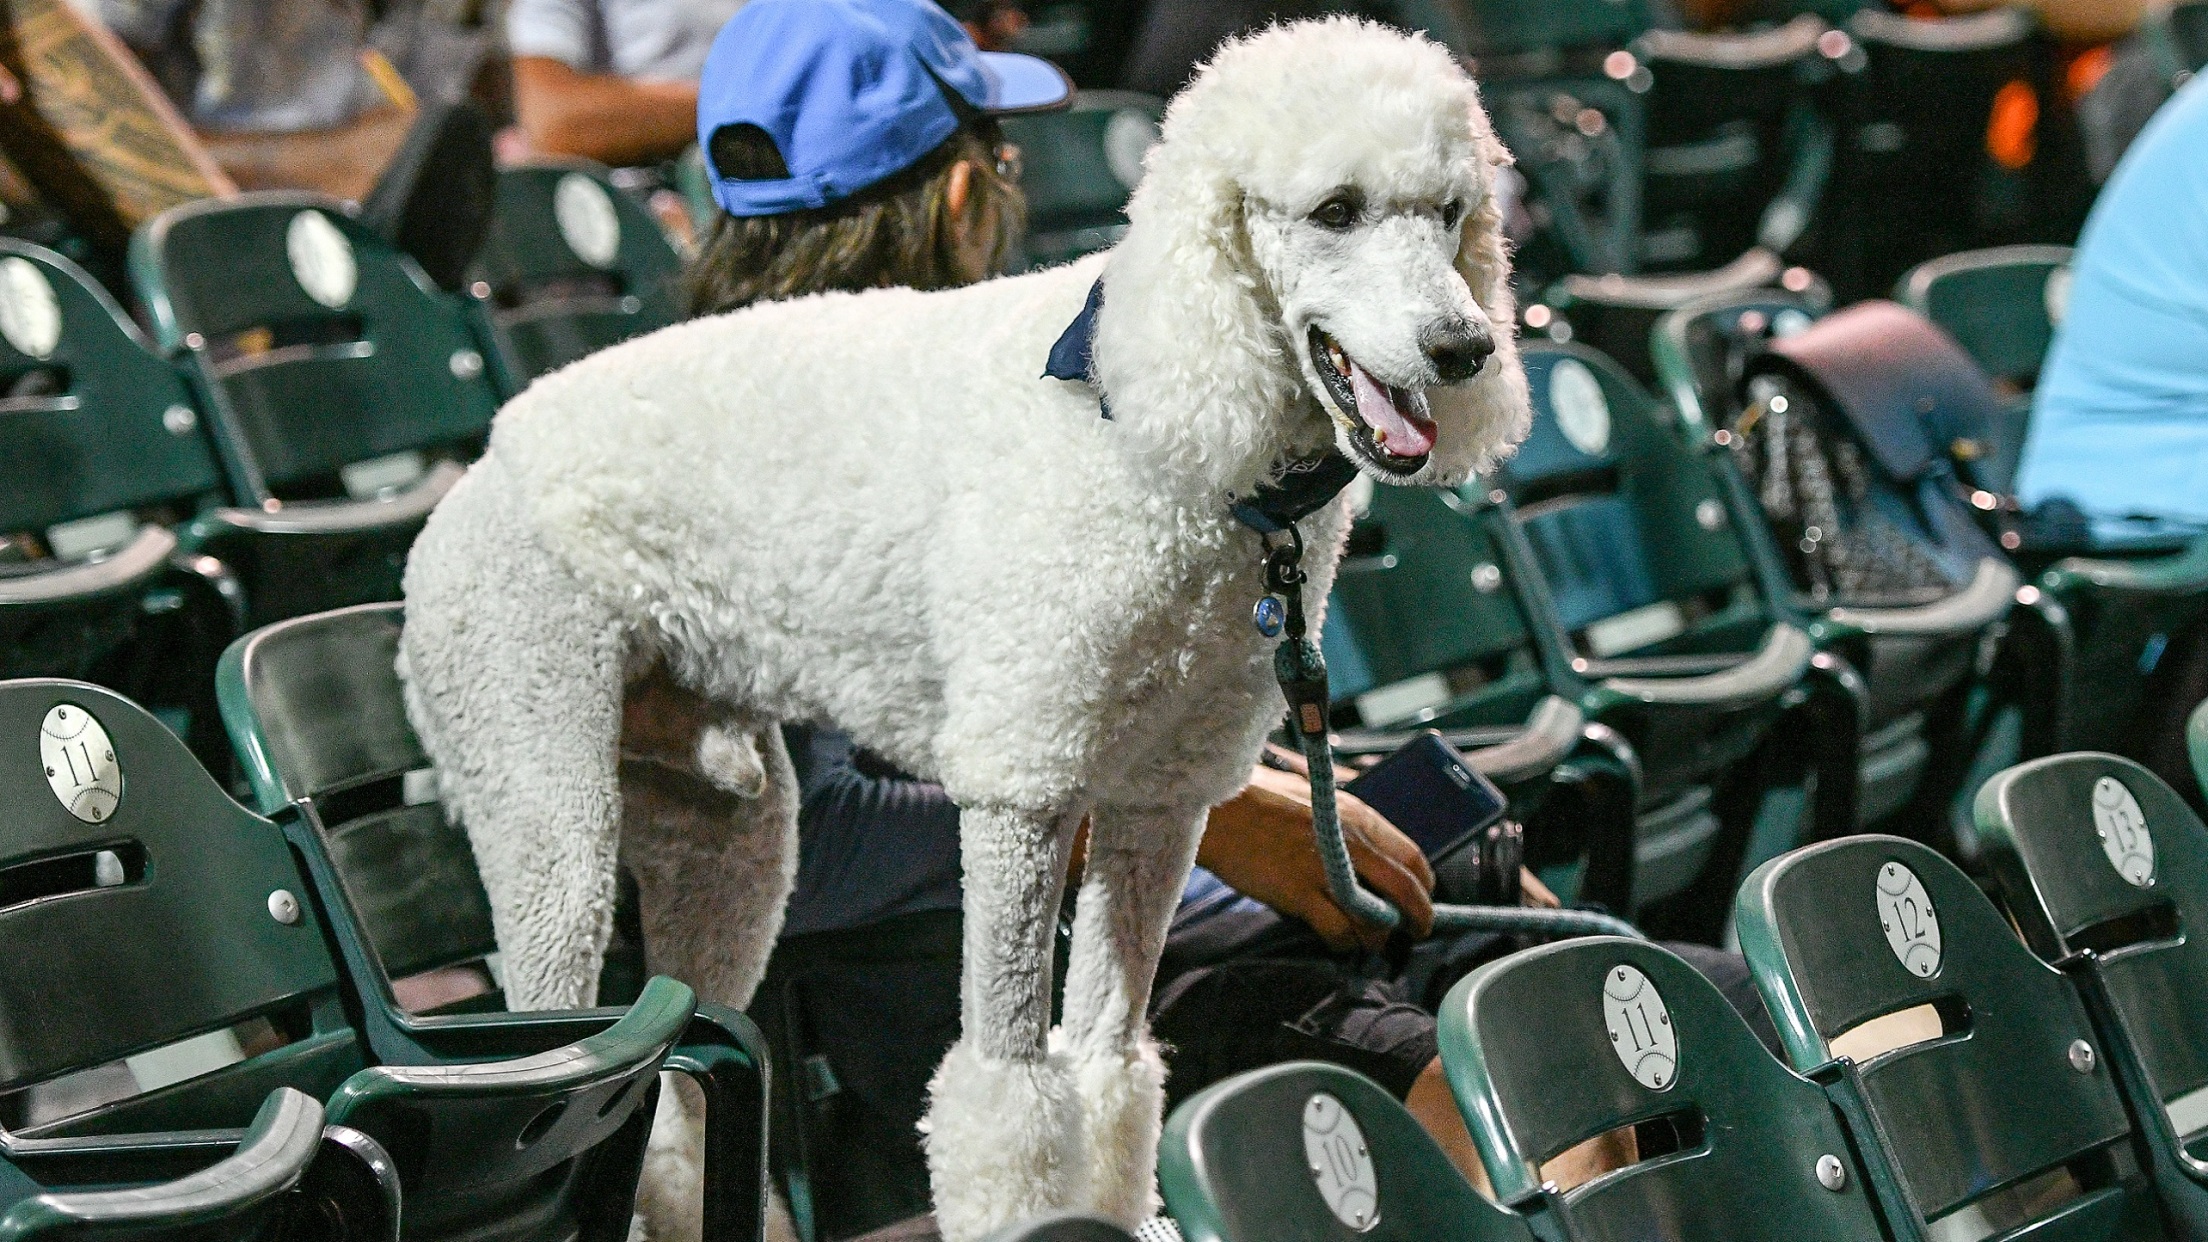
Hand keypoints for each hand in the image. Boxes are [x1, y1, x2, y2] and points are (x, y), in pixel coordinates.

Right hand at [1197, 765, 1435, 950]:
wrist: (1221, 810)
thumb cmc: (1261, 803)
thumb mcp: (1317, 801)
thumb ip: (1346, 826)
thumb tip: (1371, 851)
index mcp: (1358, 817)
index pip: (1413, 857)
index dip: (1424, 886)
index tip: (1422, 899)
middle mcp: (1350, 844)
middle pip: (1406, 891)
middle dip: (1418, 918)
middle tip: (1415, 931)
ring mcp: (1326, 870)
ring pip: (1375, 918)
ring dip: (1377, 936)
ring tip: (1366, 938)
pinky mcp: (1300, 893)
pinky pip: (1339, 931)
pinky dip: (1344, 942)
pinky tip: (1336, 939)